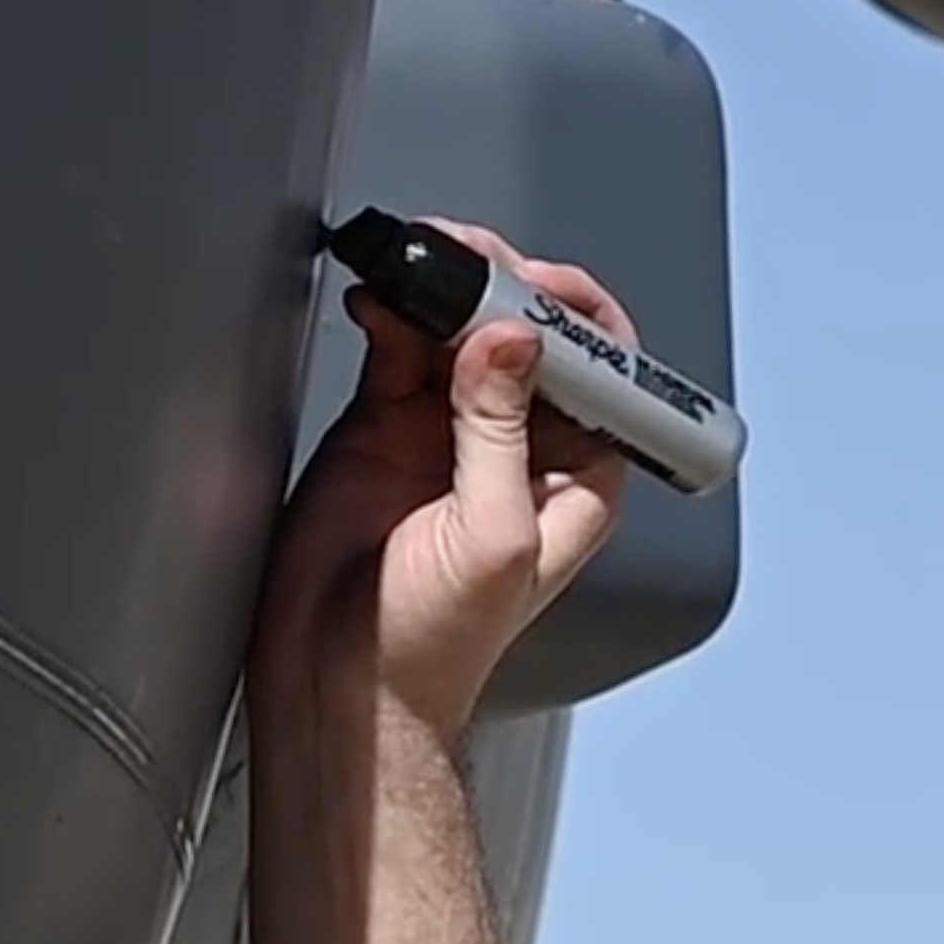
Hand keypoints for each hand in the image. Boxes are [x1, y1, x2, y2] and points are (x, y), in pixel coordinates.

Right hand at [251, 217, 637, 736]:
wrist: (337, 681)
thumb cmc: (432, 644)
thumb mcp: (491, 536)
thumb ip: (500, 432)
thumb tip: (513, 342)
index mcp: (576, 480)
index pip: (605, 376)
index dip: (579, 320)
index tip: (537, 291)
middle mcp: (523, 450)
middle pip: (532, 338)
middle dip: (505, 288)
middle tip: (469, 261)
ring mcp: (453, 432)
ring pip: (465, 332)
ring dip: (447, 291)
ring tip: (421, 261)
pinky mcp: (387, 425)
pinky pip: (400, 348)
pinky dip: (392, 314)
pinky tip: (381, 297)